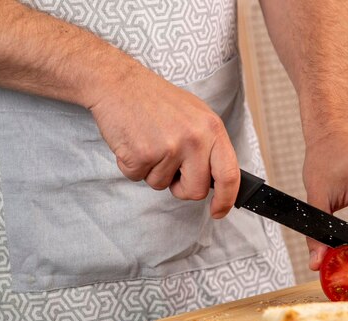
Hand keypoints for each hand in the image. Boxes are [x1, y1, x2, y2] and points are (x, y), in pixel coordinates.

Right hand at [87, 63, 239, 218]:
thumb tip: (216, 178)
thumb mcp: (195, 116)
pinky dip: (131, 166)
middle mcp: (195, 139)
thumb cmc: (155, 100)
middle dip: (180, 187)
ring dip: (151, 171)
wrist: (119, 83)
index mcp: (212, 129)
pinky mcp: (142, 155)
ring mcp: (169, 147)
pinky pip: (138, 178)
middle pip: (195, 190)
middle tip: (168, 166)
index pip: (229, 174)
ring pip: (161, 185)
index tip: (218, 211)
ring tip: (147, 141)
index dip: (226, 199)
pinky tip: (133, 142)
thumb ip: (208, 146)